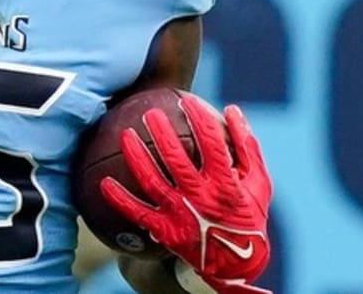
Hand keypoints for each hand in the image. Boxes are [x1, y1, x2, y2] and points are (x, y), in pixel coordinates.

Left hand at [99, 95, 272, 289]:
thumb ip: (247, 147)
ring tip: (125, 134)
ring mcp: (181, 214)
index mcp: (227, 185)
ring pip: (153, 181)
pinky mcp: (165, 230)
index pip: (212, 145)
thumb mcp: (258, 183)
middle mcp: (202, 198)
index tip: (187, 100)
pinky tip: (104, 182)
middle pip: (177, 160)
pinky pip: (138, 212)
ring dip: (137, 157)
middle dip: (162, 133)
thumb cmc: (247, 214)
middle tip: (150, 112)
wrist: (236, 263)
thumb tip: (232, 110)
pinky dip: (120, 199)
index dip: (200, 120)